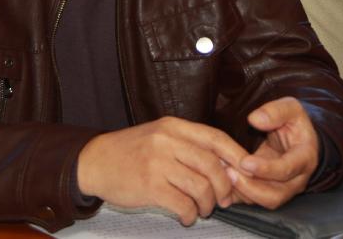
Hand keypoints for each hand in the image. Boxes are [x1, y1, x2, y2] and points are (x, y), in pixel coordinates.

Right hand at [76, 116, 247, 224]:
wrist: (94, 161)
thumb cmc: (131, 152)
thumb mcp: (159, 137)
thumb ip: (188, 147)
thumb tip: (226, 168)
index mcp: (173, 126)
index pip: (215, 138)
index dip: (236, 156)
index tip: (248, 171)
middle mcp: (166, 140)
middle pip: (212, 165)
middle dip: (224, 187)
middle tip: (224, 200)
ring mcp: (157, 163)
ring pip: (200, 186)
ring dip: (207, 204)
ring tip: (201, 209)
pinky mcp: (149, 186)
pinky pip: (183, 204)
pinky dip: (190, 214)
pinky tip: (185, 216)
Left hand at [229, 97, 318, 208]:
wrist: (296, 139)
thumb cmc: (293, 122)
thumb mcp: (291, 108)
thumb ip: (276, 111)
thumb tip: (255, 119)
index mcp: (304, 158)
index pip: (287, 170)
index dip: (266, 169)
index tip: (245, 162)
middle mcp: (296, 179)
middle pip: (275, 195)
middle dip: (250, 187)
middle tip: (228, 172)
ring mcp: (283, 189)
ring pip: (263, 201)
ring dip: (241, 192)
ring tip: (222, 175)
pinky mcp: (268, 192)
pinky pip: (252, 200)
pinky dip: (237, 194)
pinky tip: (221, 181)